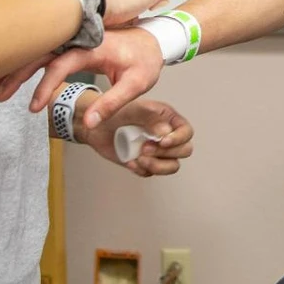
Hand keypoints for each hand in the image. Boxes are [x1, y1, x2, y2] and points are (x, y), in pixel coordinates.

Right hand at [10, 27, 163, 133]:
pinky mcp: (70, 44)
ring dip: (14, 67)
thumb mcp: (136, 84)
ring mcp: (73, 40)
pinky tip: (7, 76)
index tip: (33, 108)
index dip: (45, 86)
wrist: (153, 39)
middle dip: (14, 73)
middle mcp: (79, 39)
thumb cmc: (145, 60)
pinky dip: (24, 63)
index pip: (61, 64)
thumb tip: (90, 124)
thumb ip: (112, 103)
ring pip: (37, 52)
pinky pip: (43, 52)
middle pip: (39, 53)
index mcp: (93, 45)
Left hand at [78, 96, 193, 175]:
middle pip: (184, 151)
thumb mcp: (135, 110)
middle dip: (166, 153)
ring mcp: (157, 151)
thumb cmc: (116, 113)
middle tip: (145, 148)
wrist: (97, 127)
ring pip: (172, 166)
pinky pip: (151, 173)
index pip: (186, 132)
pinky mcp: (145, 163)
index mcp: (168, 119)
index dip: (178, 139)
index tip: (162, 142)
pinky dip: (141, 169)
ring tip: (138, 158)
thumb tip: (167, 132)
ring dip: (157, 166)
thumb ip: (152, 119)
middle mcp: (166, 135)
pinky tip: (129, 161)